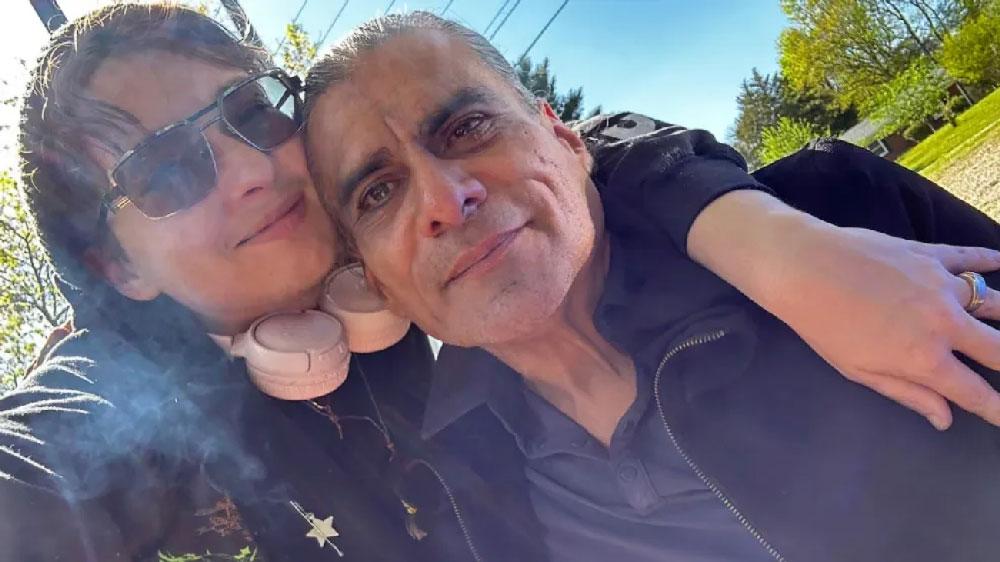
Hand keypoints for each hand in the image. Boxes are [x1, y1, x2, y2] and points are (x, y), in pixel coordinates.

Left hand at [770, 225, 999, 429]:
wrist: (803, 267)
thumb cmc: (823, 325)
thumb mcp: (859, 371)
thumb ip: (907, 393)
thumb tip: (945, 418)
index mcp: (924, 359)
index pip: (975, 392)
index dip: (996, 409)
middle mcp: (943, 323)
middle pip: (998, 348)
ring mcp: (940, 285)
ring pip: (993, 302)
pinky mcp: (928, 254)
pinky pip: (968, 257)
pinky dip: (987, 260)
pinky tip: (998, 261)